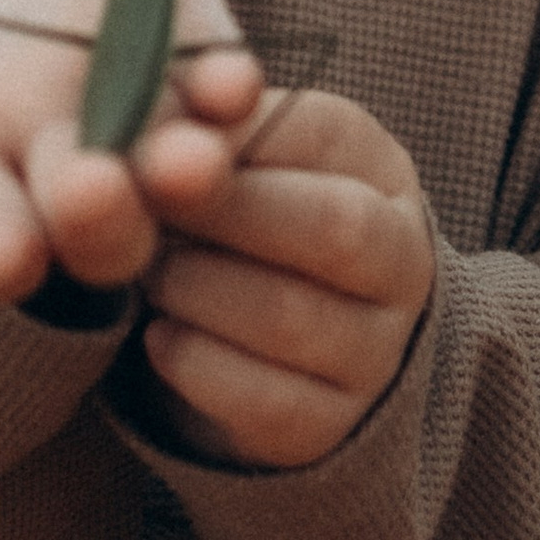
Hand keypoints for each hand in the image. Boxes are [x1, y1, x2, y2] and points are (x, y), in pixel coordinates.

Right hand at [0, 0, 263, 303]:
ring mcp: (138, 112)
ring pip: (176, 167)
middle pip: (98, 224)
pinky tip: (231, 79)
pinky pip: (223, 81)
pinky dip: (231, 84)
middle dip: (98, 213)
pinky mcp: (192, 45)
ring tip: (189, 159)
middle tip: (90, 192)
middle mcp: (64, 167)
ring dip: (188, 168)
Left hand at [135, 86, 434, 467]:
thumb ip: (199, 121)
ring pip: (292, 317)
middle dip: (222, 213)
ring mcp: (376, 350)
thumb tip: (178, 113)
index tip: (153, 142)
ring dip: (196, 289)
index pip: (323, 132)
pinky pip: (266, 403)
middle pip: (333, 227)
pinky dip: (194, 363)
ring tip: (144, 271)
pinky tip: (157, 336)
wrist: (248, 339)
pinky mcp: (331, 426)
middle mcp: (399, 257)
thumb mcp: (223, 155)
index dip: (230, 136)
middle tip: (140, 207)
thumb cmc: (227, 216)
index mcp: (375, 165)